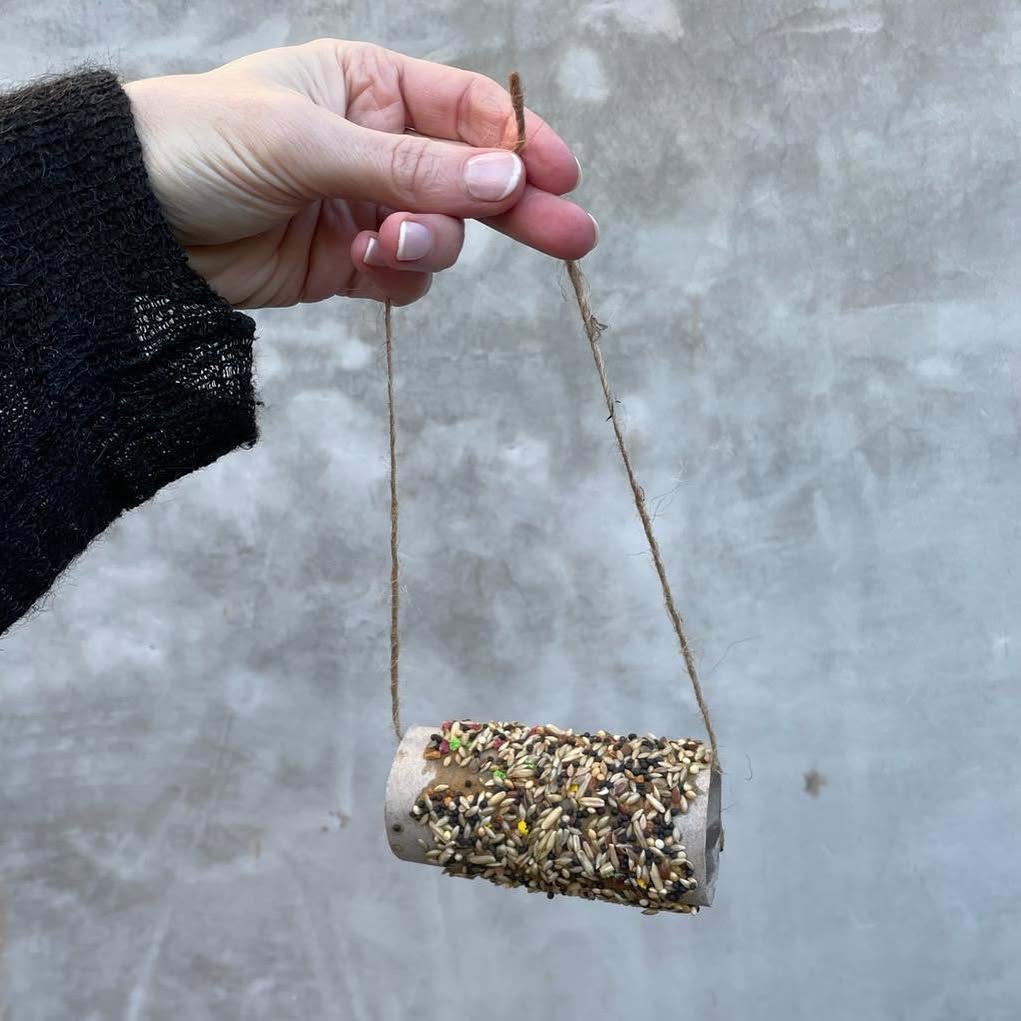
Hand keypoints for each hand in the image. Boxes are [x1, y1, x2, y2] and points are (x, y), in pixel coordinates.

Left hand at [124, 39, 596, 308]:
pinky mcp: (347, 263)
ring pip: (440, 234)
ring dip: (429, 244)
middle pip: (471, 178)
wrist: (132, 220)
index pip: (465, 111)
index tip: (559, 175)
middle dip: (517, 208)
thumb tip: (505, 178)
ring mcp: (364, 207)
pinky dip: (396, 277)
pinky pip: (403, 277)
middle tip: (573, 238)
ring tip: (386, 245)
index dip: (517, 141)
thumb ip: (411, 166)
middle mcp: (374, 146)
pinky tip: (361, 264)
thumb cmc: (204, 143)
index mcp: (368, 87)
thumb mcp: (311, 140)